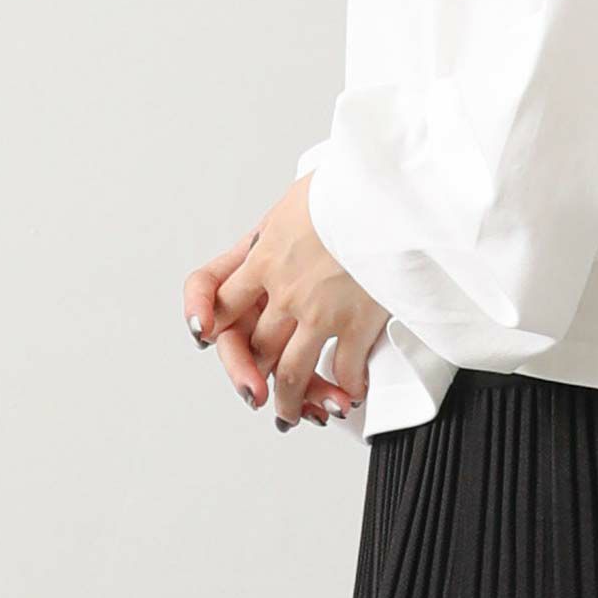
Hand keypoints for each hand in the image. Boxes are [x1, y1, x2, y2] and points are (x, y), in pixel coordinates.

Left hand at [193, 174, 390, 430]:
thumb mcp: (295, 199)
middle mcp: (284, 289)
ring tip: (292, 413)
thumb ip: (277, 231)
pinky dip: (345, 389)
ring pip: (291, 373)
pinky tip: (347, 393)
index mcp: (264, 255)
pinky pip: (343, 371)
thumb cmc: (349, 184)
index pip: (220, 302)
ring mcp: (319, 310)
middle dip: (250, 378)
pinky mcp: (357, 321)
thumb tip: (269, 241)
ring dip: (291, 400)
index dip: (208, 324)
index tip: (208, 337)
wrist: (389, 186)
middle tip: (255, 394)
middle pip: (254, 348)